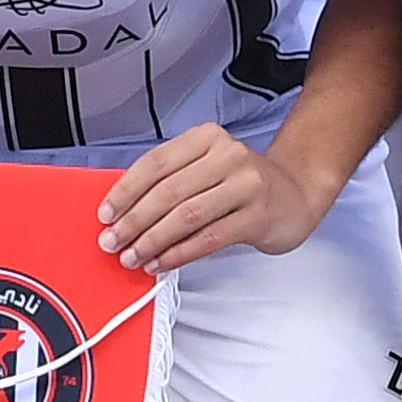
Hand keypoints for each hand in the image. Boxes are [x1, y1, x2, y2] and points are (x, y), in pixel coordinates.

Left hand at [100, 118, 328, 271]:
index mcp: (207, 138)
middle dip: (134, 221)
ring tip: (132, 257)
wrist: (296, 194)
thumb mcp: (207, 167)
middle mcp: (228, 155)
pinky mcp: (257, 216)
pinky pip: (208, 238)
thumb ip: (171, 181)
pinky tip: (161, 264)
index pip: (155, 163)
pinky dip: (178, 254)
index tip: (105, 214)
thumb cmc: (241, 184)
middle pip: (168, 192)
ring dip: (152, 241)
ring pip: (186, 217)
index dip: (126, 191)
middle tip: (112, 242)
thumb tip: (122, 212)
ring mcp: (246, 185)